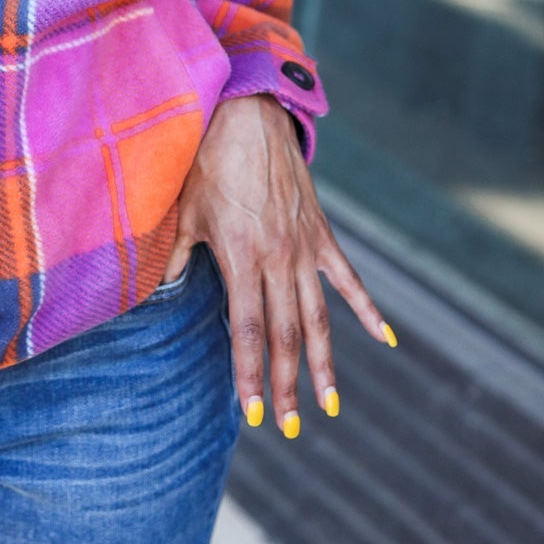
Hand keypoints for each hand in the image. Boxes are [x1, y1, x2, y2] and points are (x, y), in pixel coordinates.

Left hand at [162, 95, 395, 436]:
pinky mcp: (321, 233)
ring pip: (318, 318)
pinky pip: (348, 279)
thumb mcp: (183, 212)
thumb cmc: (207, 164)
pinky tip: (385, 339)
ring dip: (324, 364)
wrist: (248, 117)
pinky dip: (368, 310)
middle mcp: (278, 259)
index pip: (249, 330)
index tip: (251, 411)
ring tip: (330, 405)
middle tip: (289, 427)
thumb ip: (173, 258)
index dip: (251, 373)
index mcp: (241, 258)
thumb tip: (158, 292)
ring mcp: (305, 248)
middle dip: (287, 385)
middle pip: (286, 335)